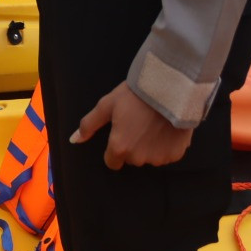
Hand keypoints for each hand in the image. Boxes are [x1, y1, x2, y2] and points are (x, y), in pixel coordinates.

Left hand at [72, 81, 194, 169]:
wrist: (168, 88)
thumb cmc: (134, 95)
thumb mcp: (107, 105)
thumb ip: (89, 125)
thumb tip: (74, 139)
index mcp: (120, 147)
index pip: (112, 162)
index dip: (114, 148)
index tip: (120, 133)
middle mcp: (139, 158)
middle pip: (131, 158)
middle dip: (132, 145)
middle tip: (137, 123)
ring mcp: (159, 157)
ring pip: (149, 157)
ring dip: (149, 146)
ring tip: (152, 123)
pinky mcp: (176, 154)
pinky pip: (167, 155)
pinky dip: (166, 145)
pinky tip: (165, 128)